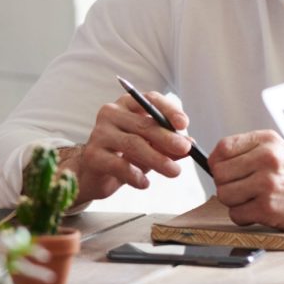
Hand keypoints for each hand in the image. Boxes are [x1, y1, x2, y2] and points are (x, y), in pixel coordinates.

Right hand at [64, 91, 194, 201]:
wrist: (93, 174)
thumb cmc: (124, 155)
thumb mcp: (150, 147)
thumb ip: (167, 145)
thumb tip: (190, 144)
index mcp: (127, 105)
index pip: (150, 99)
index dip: (168, 110)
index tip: (183, 124)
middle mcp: (111, 114)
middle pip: (143, 124)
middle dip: (167, 138)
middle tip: (185, 150)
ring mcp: (99, 133)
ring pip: (133, 144)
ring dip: (157, 159)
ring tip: (174, 171)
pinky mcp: (93, 155)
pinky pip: (118, 164)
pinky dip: (135, 175)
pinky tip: (145, 183)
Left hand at [206, 129, 283, 231]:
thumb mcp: (281, 151)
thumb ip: (251, 151)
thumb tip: (216, 160)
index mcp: (268, 141)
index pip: (223, 147)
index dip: (217, 162)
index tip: (222, 170)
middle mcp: (267, 159)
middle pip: (219, 173)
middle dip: (225, 184)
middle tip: (241, 189)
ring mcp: (267, 183)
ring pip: (224, 194)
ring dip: (234, 202)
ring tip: (251, 200)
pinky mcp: (267, 208)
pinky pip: (236, 214)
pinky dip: (243, 217)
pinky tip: (258, 212)